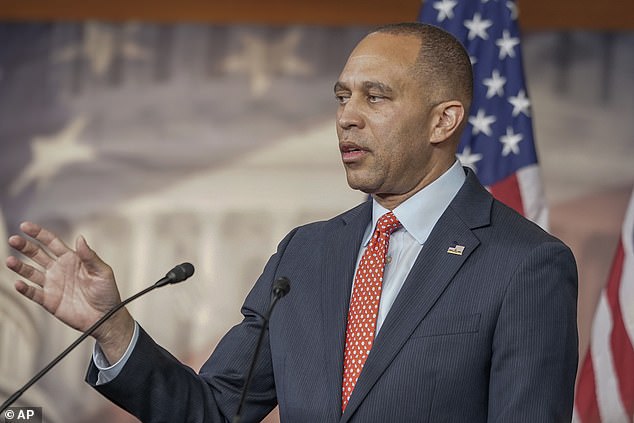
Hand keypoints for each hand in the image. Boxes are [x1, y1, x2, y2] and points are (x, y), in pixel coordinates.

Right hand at [6, 221, 133, 361]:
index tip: (25, 226)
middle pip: (37, 254)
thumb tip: (80, 238)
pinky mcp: (49, 300)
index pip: (51, 242)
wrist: (106, 317)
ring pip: (31, 272)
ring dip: (20, 266)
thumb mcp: (102, 272)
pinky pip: (33, 293)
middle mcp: (59, 269)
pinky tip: (19, 283)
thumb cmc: (108, 293)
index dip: (38, 234)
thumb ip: (90, 256)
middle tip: (13, 240)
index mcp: (72, 259)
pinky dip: (25, 289)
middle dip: (24, 246)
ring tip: (10, 261)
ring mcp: (52, 284)